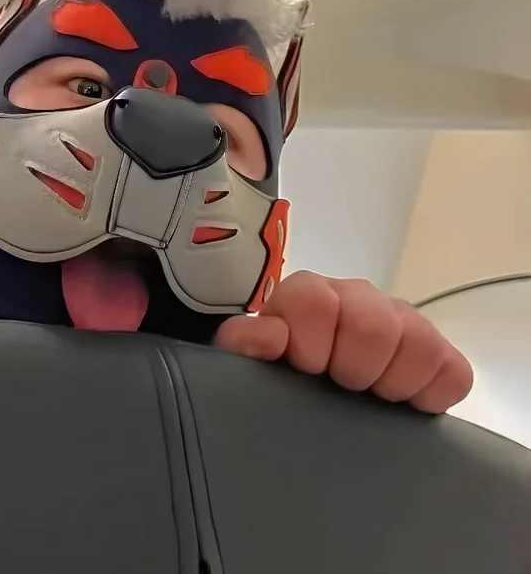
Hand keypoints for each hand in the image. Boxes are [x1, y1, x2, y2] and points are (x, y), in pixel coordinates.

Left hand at [214, 270, 472, 413]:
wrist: (309, 388)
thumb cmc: (279, 372)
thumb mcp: (250, 360)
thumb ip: (246, 344)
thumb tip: (267, 336)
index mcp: (310, 294)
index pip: (315, 301)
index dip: (310, 344)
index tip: (306, 369)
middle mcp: (358, 298)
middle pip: (375, 324)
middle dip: (354, 368)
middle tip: (340, 385)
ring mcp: (402, 321)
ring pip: (420, 343)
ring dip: (392, 382)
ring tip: (368, 395)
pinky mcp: (438, 353)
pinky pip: (453, 372)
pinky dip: (430, 395)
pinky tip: (402, 402)